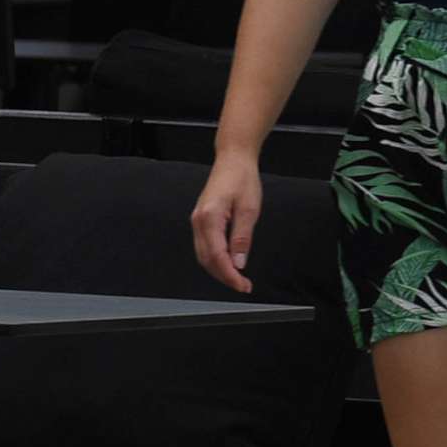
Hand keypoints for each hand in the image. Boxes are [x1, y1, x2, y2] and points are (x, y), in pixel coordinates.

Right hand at [191, 153, 261, 295]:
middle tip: (243, 286)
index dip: (230, 275)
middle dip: (224, 276)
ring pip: (203, 255)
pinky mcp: (200, 220)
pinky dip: (215, 259)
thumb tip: (239, 262)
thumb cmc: (242, 179)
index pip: (217, 256)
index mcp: (209, 218)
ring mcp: (197, 221)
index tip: (243, 285)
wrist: (233, 160)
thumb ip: (242, 238)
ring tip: (237, 279)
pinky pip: (204, 246)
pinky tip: (228, 264)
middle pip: (206, 259)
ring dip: (218, 270)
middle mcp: (198, 221)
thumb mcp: (249, 210)